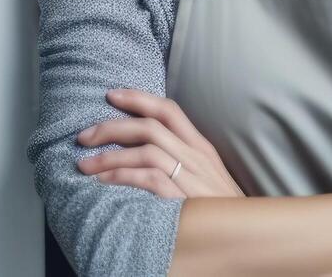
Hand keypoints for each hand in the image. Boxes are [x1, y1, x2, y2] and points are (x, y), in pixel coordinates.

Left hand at [75, 89, 246, 198]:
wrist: (248, 237)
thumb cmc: (220, 209)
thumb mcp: (206, 177)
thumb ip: (181, 159)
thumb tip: (144, 148)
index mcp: (201, 148)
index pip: (169, 110)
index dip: (138, 98)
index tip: (111, 94)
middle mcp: (197, 157)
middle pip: (150, 127)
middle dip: (111, 127)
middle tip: (84, 137)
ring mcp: (192, 178)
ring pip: (145, 151)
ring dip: (109, 156)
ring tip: (85, 165)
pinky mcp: (185, 200)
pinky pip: (148, 180)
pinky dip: (122, 177)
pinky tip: (104, 182)